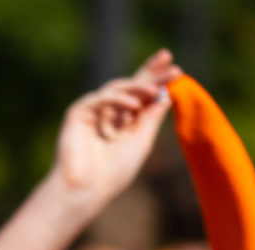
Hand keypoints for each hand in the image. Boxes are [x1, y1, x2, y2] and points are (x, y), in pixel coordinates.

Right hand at [49, 49, 180, 206]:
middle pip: (131, 85)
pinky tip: (134, 105)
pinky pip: (100, 98)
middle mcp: (110, 113)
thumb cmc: (114, 171)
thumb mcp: (141, 141)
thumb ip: (151, 117)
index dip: (158, 81)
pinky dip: (118, 99)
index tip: (177, 71)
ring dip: (137, 86)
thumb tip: (165, 94)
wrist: (87, 188)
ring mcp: (93, 112)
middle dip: (149, 71)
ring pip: (117, 88)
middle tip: (166, 56)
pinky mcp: (78, 113)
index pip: (144, 96)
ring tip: (154, 89)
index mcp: (126, 121)